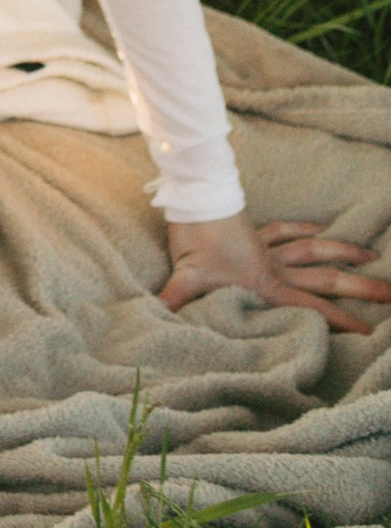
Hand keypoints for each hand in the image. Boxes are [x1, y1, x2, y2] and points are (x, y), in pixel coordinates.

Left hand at [161, 212, 390, 320]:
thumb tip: (158, 322)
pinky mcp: (255, 232)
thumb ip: (176, 303)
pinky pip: (286, 231)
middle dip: (360, 288)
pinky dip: (305, 229)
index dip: (341, 320)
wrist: (193, 194)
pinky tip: (320, 227)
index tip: (369, 332)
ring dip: (343, 252)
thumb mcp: (184, 277)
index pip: (313, 307)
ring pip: (315, 250)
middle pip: (327, 279)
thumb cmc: (193, 237)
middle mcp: (275, 267)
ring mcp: (267, 248)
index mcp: (267, 284)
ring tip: (372, 255)